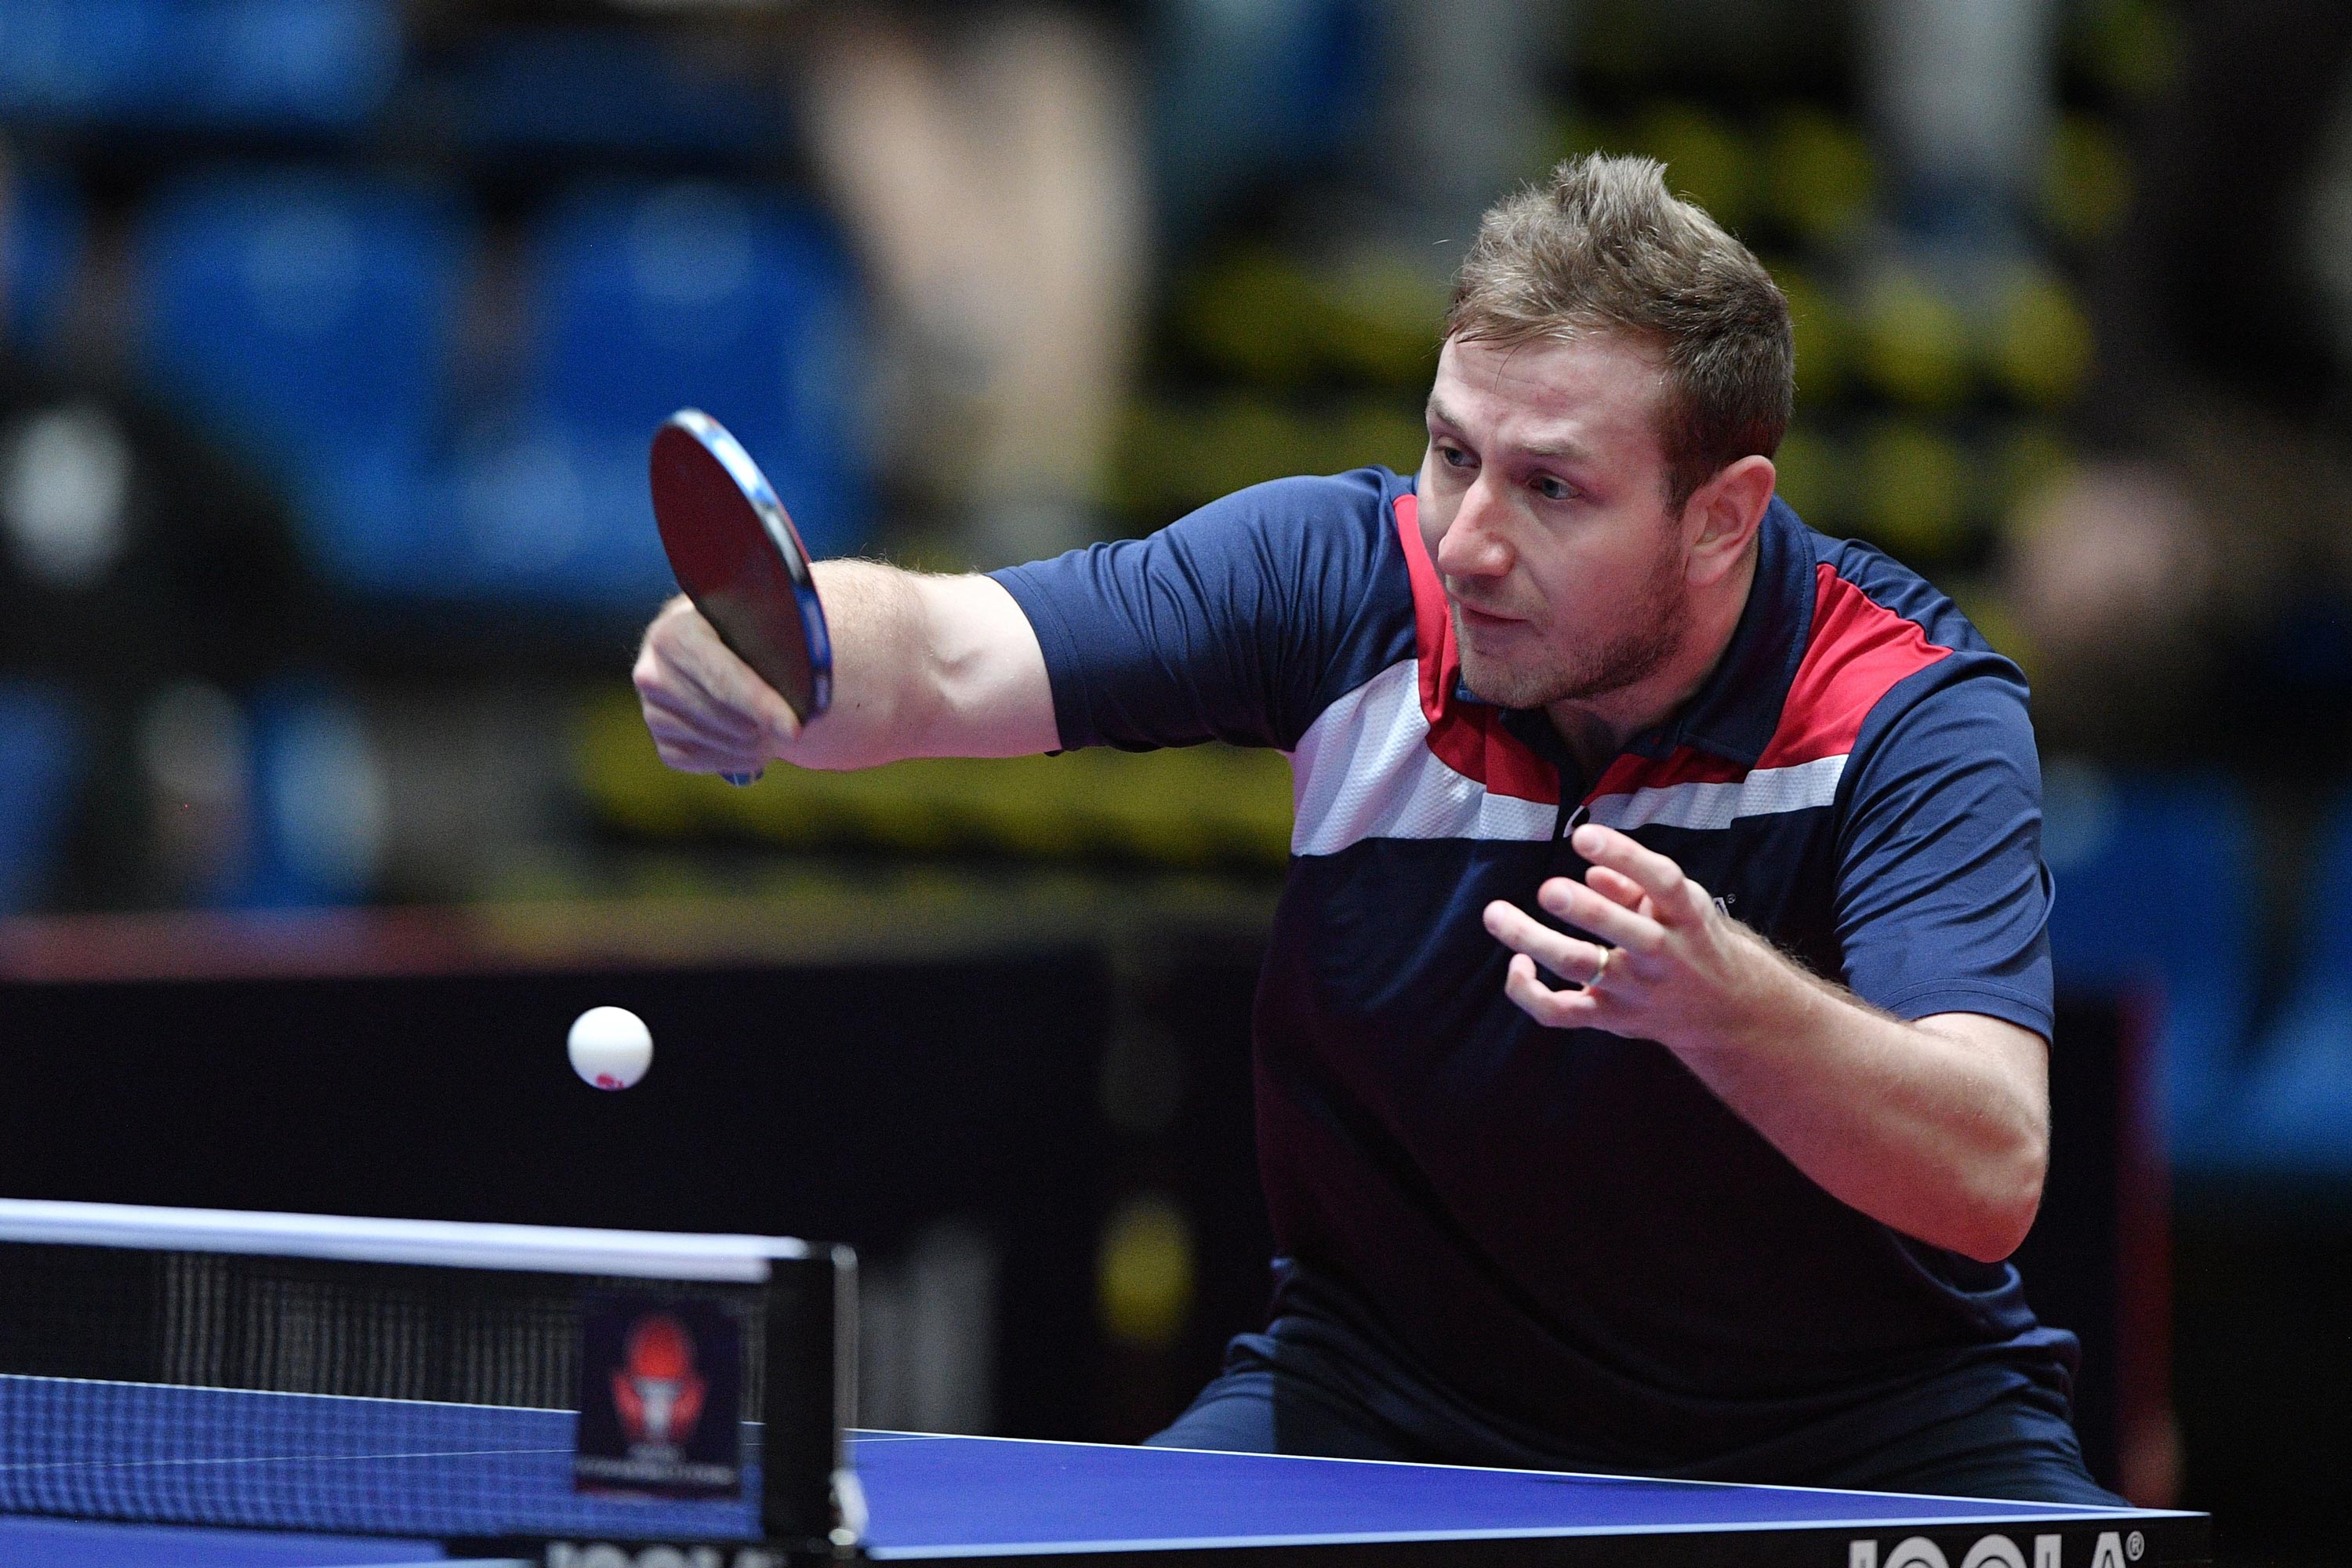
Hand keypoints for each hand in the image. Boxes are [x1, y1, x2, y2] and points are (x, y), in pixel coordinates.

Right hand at [632, 595, 803, 776]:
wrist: (718, 647)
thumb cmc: (746, 632)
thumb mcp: (756, 621)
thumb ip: (771, 642)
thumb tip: (795, 685)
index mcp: (674, 633)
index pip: (720, 678)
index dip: (761, 704)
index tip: (793, 727)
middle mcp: (653, 674)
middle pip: (726, 718)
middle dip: (765, 724)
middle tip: (792, 720)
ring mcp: (654, 712)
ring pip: (724, 744)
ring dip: (757, 742)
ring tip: (772, 724)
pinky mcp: (664, 745)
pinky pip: (711, 764)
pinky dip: (740, 758)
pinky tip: (752, 739)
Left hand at [1480, 821, 1779, 1046]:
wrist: (1725, 1011)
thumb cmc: (1690, 940)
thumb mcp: (1680, 904)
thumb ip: (1637, 882)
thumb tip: (1593, 870)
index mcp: (1687, 916)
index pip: (1662, 881)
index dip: (1625, 856)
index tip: (1584, 837)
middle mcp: (1663, 955)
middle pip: (1624, 933)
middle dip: (1585, 911)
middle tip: (1549, 889)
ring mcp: (1635, 990)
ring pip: (1581, 968)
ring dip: (1535, 940)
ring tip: (1496, 914)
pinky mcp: (1609, 1018)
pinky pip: (1561, 1013)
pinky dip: (1530, 993)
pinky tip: (1517, 965)